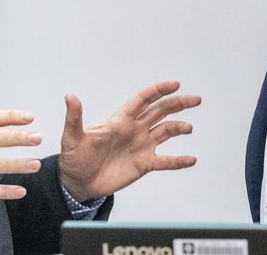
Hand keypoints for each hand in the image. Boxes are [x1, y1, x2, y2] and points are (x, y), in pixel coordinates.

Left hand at [58, 80, 200, 201]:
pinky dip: (178, 161)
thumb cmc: (74, 158)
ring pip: (165, 132)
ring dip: (178, 128)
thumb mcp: (72, 137)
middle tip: (195, 99)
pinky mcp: (143, 164)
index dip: (158, 91)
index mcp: (120, 120)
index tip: (175, 84)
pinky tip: (191, 159)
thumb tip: (70, 96)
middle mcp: (134, 130)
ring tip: (188, 128)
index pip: (143, 100)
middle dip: (177, 104)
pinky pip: (165, 161)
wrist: (78, 183)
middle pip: (160, 112)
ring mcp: (140, 146)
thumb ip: (75, 118)